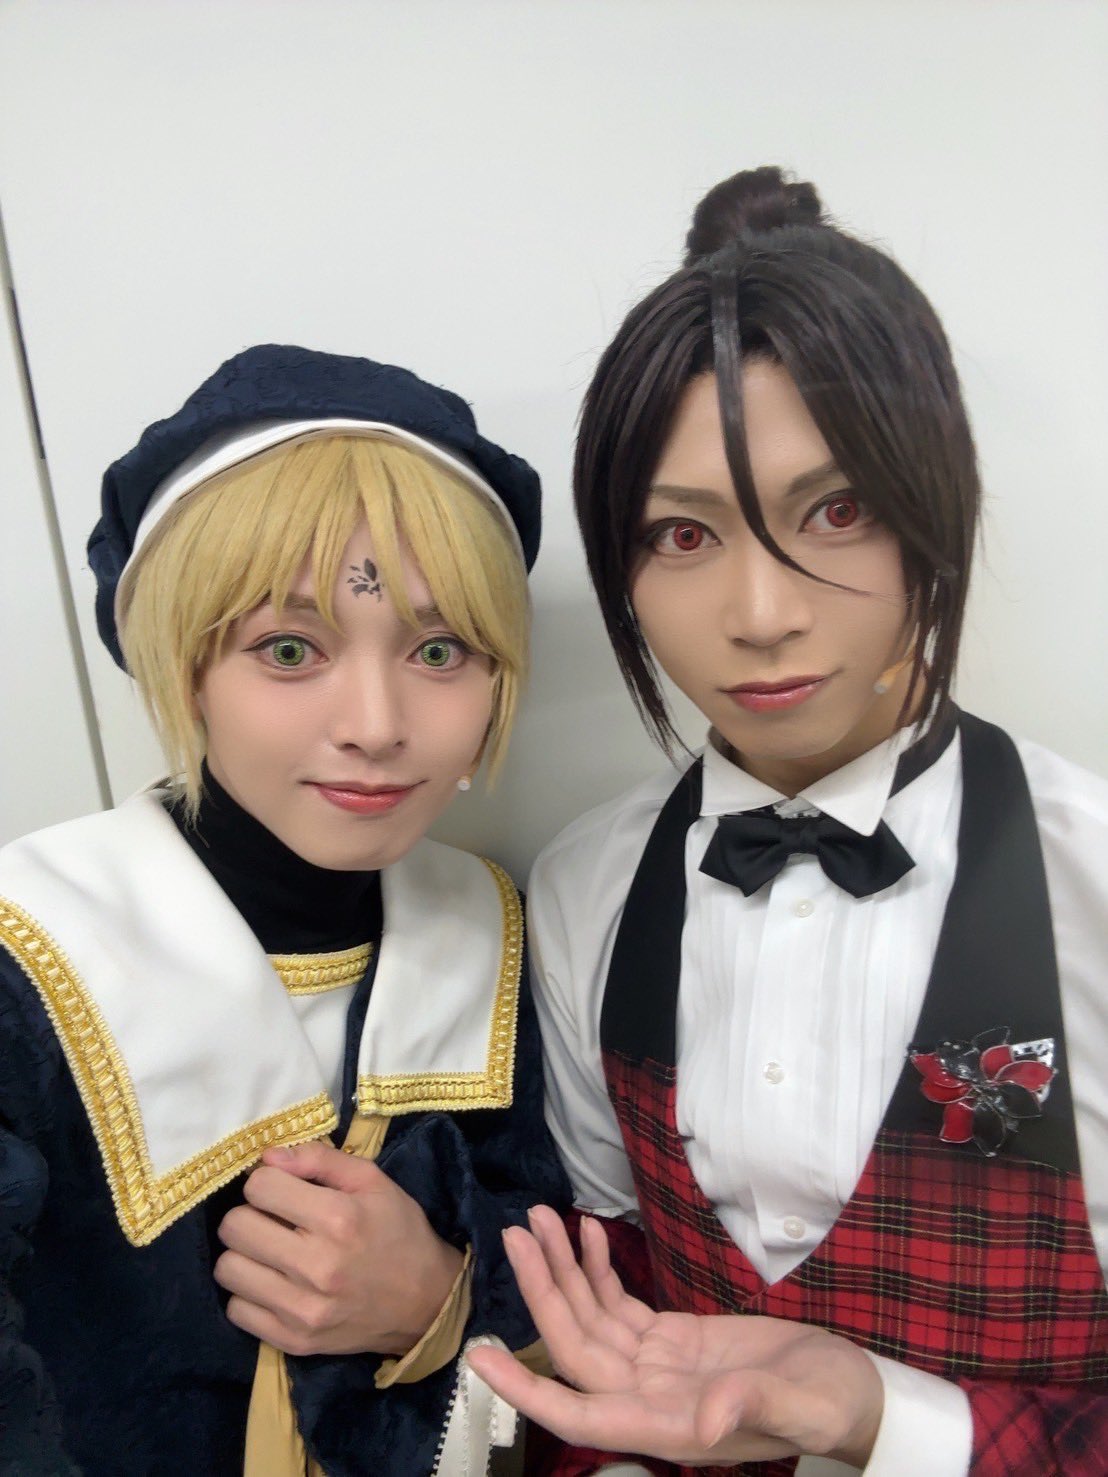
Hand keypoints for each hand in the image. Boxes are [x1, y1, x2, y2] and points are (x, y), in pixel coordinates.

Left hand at [215, 1140, 463, 1357]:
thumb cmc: (398, 1231)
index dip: (266, 1181)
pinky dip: (248, 1293)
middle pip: (235, 1227)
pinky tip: (273, 1282)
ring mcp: (303, 1310)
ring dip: (244, 1253)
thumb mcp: (372, 1180)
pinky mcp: (294, 1341)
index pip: (259, 1187)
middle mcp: (317, 1266)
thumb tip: (268, 1157)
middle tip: (272, 1219)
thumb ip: (320, 1159)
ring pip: (228, 1269)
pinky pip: (237, 1310)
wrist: (426, 1302)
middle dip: (249, 1214)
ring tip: (270, 1251)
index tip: (282, 1190)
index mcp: (338, 1219)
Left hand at [466, 1206, 882, 1467]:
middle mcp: (648, 1397)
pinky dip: (598, 1269)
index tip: (480, 1356)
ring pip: (591, 1317)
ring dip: (563, 1270)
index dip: (527, 1388)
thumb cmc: (831, 1405)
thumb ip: (751, 1408)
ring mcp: (657, 1366)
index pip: (577, 1412)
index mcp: (665, 1424)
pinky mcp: (672, 1338)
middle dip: (542, 1290)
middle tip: (516, 1231)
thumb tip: (704, 1423)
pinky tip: (583, 1233)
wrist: (853, 1393)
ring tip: (539, 1217)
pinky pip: (619, 1304)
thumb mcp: (801, 1406)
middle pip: (575, 1345)